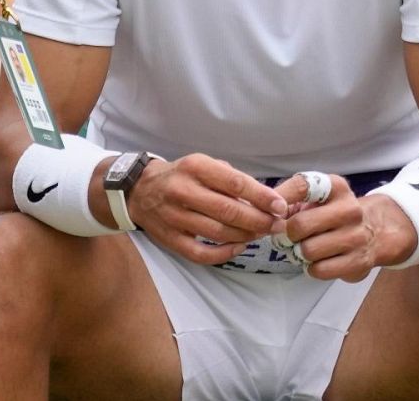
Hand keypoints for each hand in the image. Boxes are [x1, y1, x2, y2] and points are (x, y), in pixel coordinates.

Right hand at [126, 154, 287, 265]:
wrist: (139, 191)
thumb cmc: (181, 176)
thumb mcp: (203, 164)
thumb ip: (230, 179)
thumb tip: (264, 200)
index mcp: (194, 167)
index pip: (234, 183)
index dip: (261, 197)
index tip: (280, 207)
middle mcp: (182, 190)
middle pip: (228, 211)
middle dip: (259, 220)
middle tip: (276, 225)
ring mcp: (173, 217)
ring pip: (218, 233)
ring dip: (246, 236)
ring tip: (260, 234)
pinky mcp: (169, 239)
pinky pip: (201, 253)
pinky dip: (224, 254)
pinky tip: (238, 247)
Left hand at [274, 173, 414, 281]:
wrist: (375, 231)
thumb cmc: (332, 214)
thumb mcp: (316, 198)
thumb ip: (290, 200)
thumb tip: (265, 213)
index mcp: (336, 187)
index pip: (301, 186)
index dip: (279, 198)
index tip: (271, 210)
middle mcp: (349, 209)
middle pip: (299, 225)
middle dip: (285, 234)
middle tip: (285, 238)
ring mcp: (356, 236)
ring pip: (308, 251)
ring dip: (298, 253)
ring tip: (301, 249)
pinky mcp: (358, 262)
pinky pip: (319, 270)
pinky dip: (310, 268)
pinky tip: (315, 261)